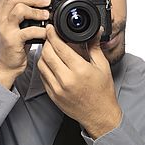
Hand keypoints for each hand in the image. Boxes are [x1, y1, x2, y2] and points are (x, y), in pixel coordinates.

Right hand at [0, 0, 50, 82]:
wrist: (5, 65)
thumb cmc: (14, 46)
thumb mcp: (16, 26)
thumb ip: (24, 13)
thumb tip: (42, 1)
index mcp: (0, 12)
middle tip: (47, 0)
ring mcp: (4, 29)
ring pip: (19, 10)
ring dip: (36, 10)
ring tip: (47, 14)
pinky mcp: (12, 41)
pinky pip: (28, 31)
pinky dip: (40, 29)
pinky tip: (46, 31)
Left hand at [37, 24, 122, 138]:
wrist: (99, 115)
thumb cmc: (102, 93)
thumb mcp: (103, 67)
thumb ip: (95, 47)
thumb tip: (96, 31)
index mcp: (80, 70)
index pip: (60, 47)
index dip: (53, 35)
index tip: (51, 28)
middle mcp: (66, 79)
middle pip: (47, 54)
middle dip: (47, 43)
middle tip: (50, 38)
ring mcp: (58, 89)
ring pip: (42, 65)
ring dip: (44, 55)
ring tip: (51, 51)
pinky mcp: (53, 96)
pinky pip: (43, 77)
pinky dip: (44, 68)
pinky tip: (51, 64)